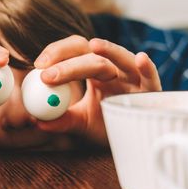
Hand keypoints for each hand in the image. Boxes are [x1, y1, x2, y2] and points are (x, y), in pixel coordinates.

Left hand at [33, 35, 161, 145]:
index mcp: (95, 70)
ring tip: (95, 45)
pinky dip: (147, 68)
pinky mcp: (152, 91)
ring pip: (122, 59)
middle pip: (92, 56)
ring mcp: (134, 78)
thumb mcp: (81, 123)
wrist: (133, 143)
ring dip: (110, 50)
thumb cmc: (108, 126)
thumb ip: (61, 120)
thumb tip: (36, 120)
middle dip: (69, 62)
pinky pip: (151, 78)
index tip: (38, 66)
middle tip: (47, 73)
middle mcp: (115, 69)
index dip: (57, 53)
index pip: (76, 50)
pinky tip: (141, 59)